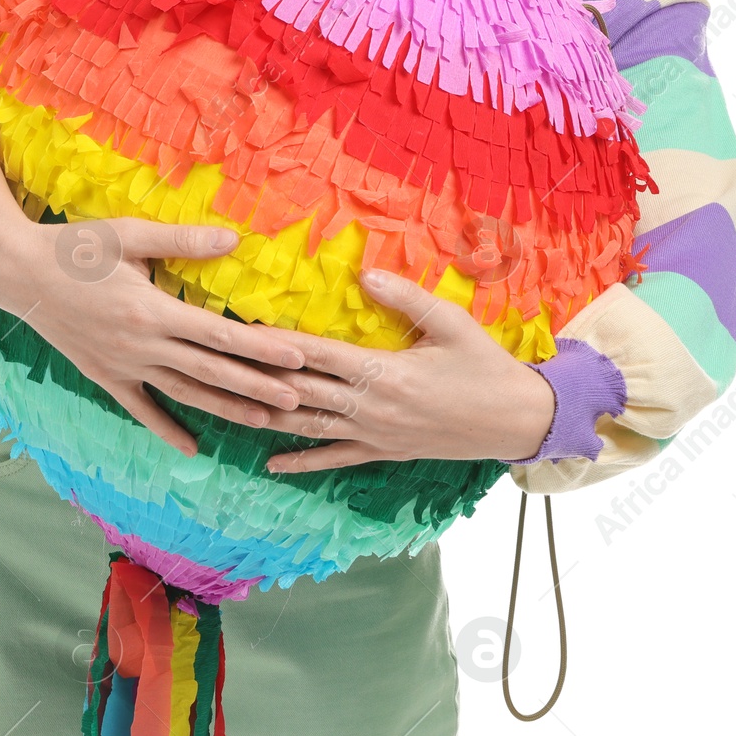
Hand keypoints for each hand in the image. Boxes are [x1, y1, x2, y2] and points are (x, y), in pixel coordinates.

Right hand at [0, 132, 309, 457]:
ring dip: (226, 408)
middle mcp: (142, 345)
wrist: (17, 273)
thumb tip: (233, 239)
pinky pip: (142, 407)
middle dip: (257, 387)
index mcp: (152, 310)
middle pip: (211, 371)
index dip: (261, 349)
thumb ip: (183, 241)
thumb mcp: (130, 234)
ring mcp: (123, 366)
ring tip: (265, 421)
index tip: (297, 358)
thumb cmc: (75, 247)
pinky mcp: (105, 375)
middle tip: (299, 400)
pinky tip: (192, 446)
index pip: (219, 335)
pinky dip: (167, 429)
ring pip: (185, 394)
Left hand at [258, 268, 557, 472]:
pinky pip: (335, 460)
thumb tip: (365, 272)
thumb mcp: (451, 322)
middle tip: (219, 365)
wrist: (515, 420)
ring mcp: (374, 434)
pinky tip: (270, 463)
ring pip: (309, 427)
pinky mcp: (383, 453)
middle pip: (301, 390)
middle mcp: (371, 406)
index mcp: (384, 370)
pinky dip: (301, 462)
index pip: (316, 353)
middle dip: (258, 378)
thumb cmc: (485, 365)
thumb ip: (405, 297)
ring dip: (268, 417)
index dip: (276, 341)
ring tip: (229, 408)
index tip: (241, 328)